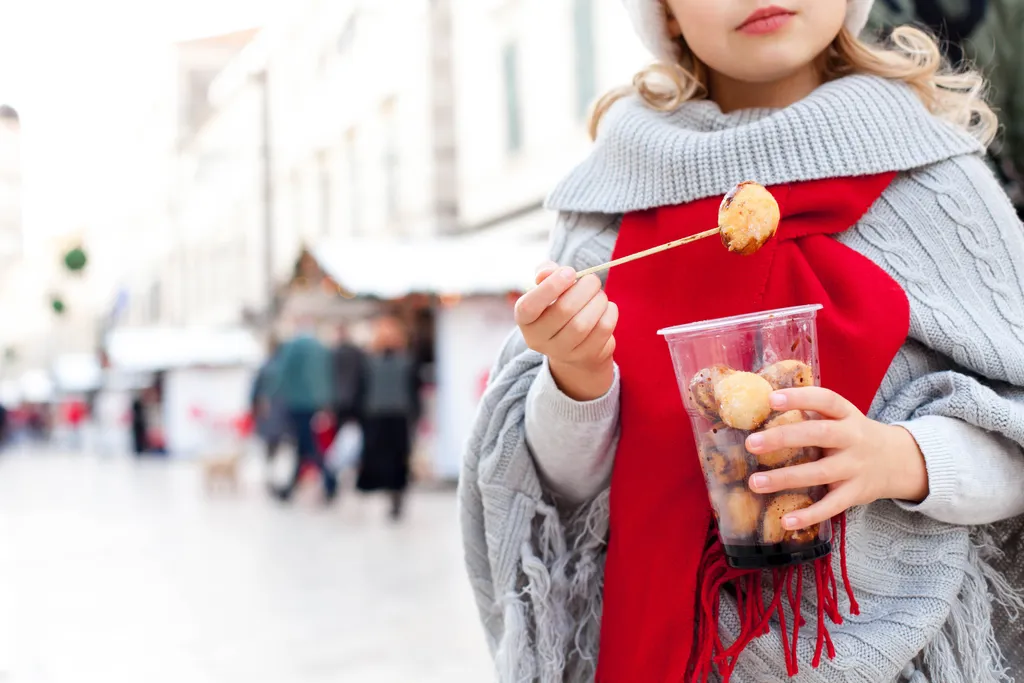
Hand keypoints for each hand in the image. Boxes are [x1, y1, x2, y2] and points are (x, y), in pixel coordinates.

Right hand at [514, 261, 617, 400]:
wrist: (575, 345)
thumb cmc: (559, 308)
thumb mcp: (548, 289)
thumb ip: (545, 273)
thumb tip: (547, 271)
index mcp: (525, 320)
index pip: (529, 306)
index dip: (550, 286)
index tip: (569, 272)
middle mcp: (539, 340)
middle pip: (563, 310)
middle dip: (584, 288)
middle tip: (592, 279)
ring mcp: (563, 352)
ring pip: (584, 323)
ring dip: (598, 300)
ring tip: (599, 294)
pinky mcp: (586, 355)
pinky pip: (602, 329)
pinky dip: (609, 312)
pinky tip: (606, 308)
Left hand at [743, 387, 928, 530]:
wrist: (899, 461)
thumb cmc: (853, 435)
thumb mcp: (841, 418)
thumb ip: (811, 412)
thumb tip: (761, 404)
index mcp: (846, 415)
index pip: (825, 400)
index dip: (800, 397)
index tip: (771, 399)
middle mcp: (853, 438)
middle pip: (819, 435)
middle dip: (784, 438)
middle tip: (751, 443)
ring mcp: (855, 467)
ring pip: (819, 473)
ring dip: (785, 478)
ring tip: (755, 482)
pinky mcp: (856, 493)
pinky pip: (832, 506)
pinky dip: (809, 515)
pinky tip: (786, 521)